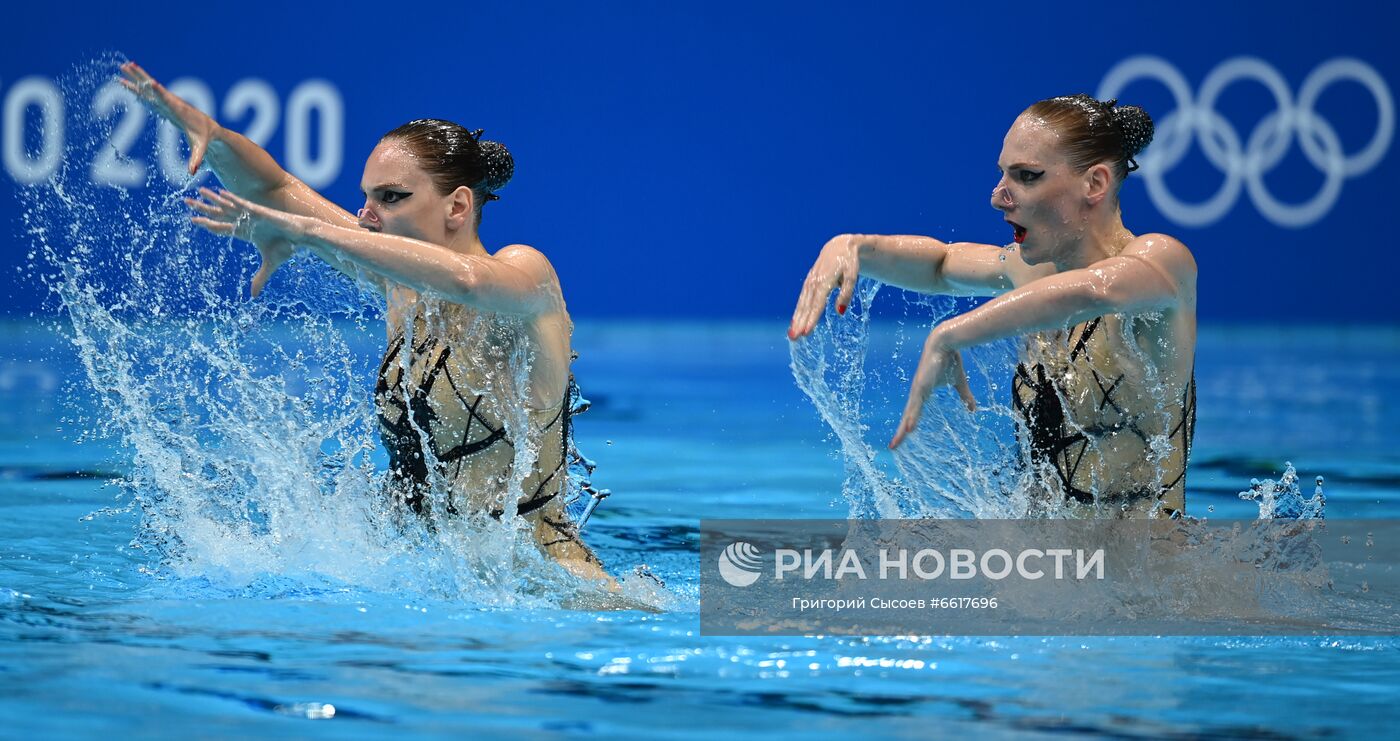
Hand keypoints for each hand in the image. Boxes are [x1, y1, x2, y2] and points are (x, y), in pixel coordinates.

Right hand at [118, 61, 215, 175]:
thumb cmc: (205, 138)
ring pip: (149, 87)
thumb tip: (192, 173)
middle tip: (129, 65)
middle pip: (155, 88)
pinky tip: (125, 80)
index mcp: (179, 111)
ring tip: (123, 65)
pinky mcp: (163, 103)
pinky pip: (148, 93)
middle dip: (142, 77)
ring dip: (137, 77)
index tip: (151, 82)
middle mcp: (172, 102)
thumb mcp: (201, 149)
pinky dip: (137, 86)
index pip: (168, 100)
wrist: (210, 128)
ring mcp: (166, 101)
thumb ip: (196, 159)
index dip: (160, 93)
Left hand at [187, 188, 297, 296]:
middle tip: (186, 202)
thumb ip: (260, 278)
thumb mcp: (270, 264)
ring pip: (228, 206)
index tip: (193, 220)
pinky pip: (242, 204)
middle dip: (203, 208)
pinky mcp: (259, 212)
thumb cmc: (287, 246)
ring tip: (199, 191)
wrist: (301, 236)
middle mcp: (245, 221)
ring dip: (213, 199)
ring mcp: (251, 215)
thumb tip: (253, 296)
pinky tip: (220, 193)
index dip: (207, 224)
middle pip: (219, 214)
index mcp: (245, 232)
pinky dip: (231, 199)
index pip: (221, 228)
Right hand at [789, 234, 860, 339]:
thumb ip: (846, 293)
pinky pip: (802, 299)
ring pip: (802, 303)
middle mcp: (814, 282)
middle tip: (794, 338)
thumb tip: (840, 312)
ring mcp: (810, 281)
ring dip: (796, 319)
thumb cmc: (849, 262)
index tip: (806, 332)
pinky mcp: (809, 282)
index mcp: (825, 280)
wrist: (840, 246)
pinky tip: (795, 322)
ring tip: (792, 334)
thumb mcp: (852, 275)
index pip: (817, 303)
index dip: (812, 318)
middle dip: (800, 322)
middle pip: (806, 306)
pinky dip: (798, 311)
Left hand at [889, 329, 976, 448]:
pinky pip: (916, 405)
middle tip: (893, 447)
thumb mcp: (959, 383)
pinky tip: (909, 428)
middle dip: (900, 433)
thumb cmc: (950, 361)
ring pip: (908, 414)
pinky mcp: (921, 386)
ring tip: (896, 443)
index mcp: (922, 394)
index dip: (908, 425)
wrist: (946, 344)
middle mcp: (917, 394)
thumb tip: (973, 410)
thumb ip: (965, 397)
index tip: (904, 437)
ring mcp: (917, 390)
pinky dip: (912, 417)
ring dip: (902, 429)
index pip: (913, 414)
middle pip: (907, 417)